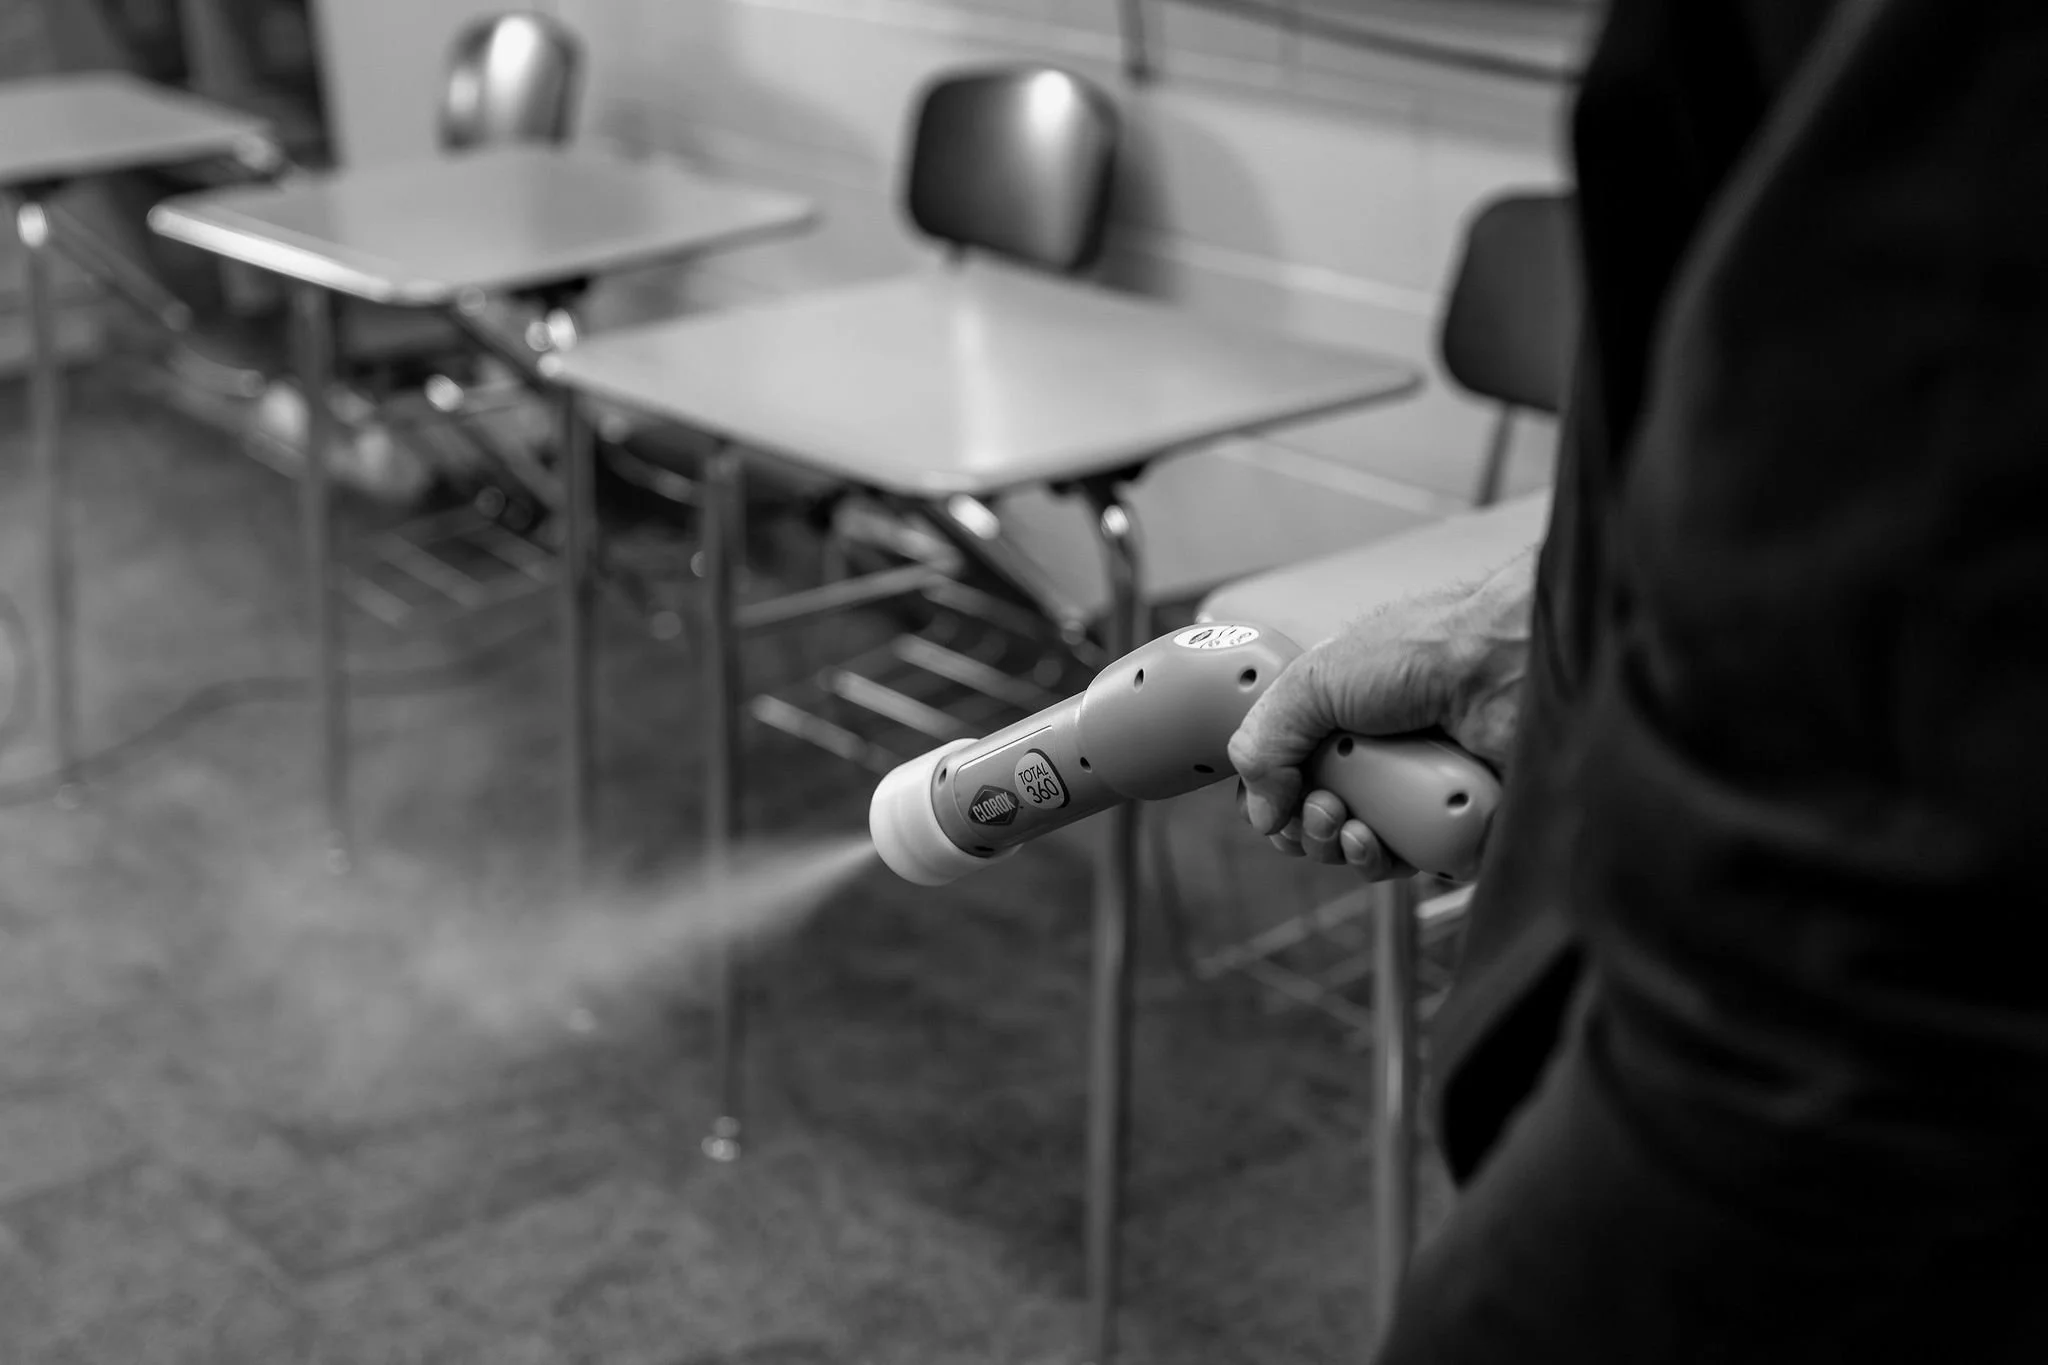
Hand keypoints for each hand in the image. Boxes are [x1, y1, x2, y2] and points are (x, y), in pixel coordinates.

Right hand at [1226, 549, 1534, 877]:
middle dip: (1306, 827)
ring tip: (1350, 823)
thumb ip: (1265, 741)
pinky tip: (1380, 839)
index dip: (1272, 798)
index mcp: (1341, 719)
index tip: (1271, 802)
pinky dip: (1388, 861)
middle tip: (1322, 806)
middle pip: (1318, 823)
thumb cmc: (1422, 650)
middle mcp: (1378, 757)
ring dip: (1341, 847)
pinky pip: (1411, 868)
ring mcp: (1417, 793)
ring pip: (1360, 852)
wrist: (1503, 664)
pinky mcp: (1456, 826)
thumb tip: (1260, 811)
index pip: (1288, 776)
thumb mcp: (1314, 681)